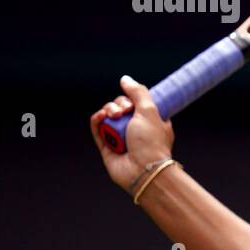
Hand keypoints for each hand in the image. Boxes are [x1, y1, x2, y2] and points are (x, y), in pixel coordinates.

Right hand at [89, 75, 175, 194]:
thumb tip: (125, 79)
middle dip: (120, 103)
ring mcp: (121, 137)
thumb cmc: (151, 142)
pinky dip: (97, 120)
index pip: (138, 102)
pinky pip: (97, 127)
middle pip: (121, 106)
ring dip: (108, 110)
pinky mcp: (107, 146)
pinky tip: (100, 117)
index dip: (133, 98)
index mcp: (152, 121)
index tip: (133, 99)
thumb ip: (138, 92)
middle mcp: (136, 129)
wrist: (143, 170)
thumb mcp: (150, 111)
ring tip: (114, 115)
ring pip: (108, 115)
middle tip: (125, 110)